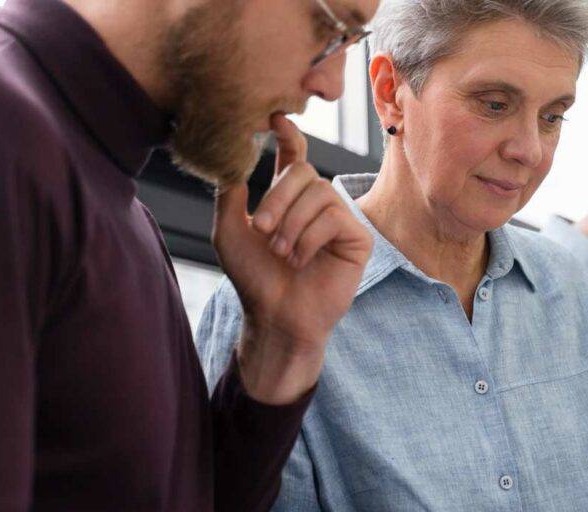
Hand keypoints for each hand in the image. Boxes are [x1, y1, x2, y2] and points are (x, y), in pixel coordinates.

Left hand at [214, 114, 372, 403]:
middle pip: (303, 173)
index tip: (275, 118)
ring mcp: (340, 219)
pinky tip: (301, 260)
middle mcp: (317, 204)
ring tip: (282, 253)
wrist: (277, 316)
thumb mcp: (229, 231)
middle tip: (262, 230)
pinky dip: (311, 238)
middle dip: (278, 198)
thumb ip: (229, 193)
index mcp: (290, 199)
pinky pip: (335, 217)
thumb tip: (231, 156)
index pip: (294, 156)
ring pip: (319, 194)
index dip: (289, 135)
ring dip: (293, 223)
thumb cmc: (254, 279)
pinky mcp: (358, 238)